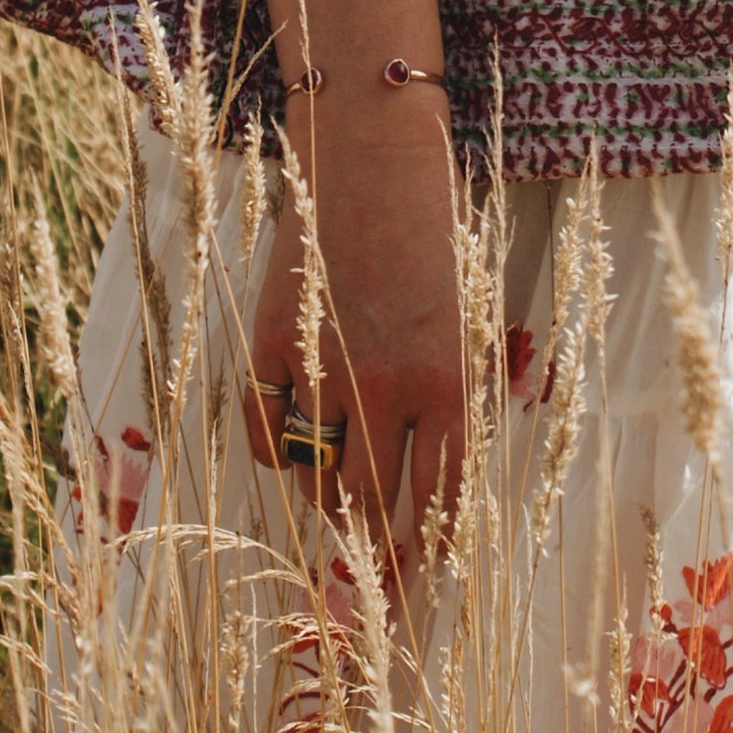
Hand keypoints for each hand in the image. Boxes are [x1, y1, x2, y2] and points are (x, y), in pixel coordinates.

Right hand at [242, 83, 466, 551]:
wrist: (370, 152)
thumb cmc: (432, 231)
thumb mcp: (465, 317)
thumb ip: (450, 398)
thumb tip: (432, 487)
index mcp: (450, 380)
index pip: (442, 499)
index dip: (429, 551)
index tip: (420, 579)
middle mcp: (386, 385)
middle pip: (372, 503)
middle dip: (371, 545)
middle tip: (368, 567)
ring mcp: (322, 367)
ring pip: (316, 475)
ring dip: (326, 488)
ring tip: (335, 479)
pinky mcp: (271, 346)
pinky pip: (267, 436)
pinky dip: (278, 448)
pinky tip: (293, 435)